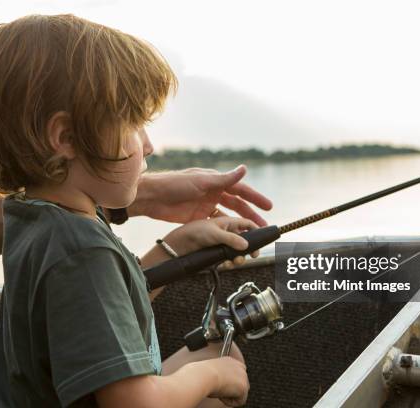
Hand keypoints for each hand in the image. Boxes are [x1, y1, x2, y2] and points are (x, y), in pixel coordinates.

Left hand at [129, 165, 272, 225]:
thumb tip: (245, 168)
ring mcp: (205, 205)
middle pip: (237, 204)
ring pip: (228, 215)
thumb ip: (223, 179)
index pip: (241, 189)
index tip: (269, 206)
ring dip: (240, 223)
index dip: (255, 198)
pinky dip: (225, 229)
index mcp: (215, 181)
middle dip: (252, 214)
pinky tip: (233, 237)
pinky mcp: (197, 217)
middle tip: (265, 225)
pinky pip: (216, 223)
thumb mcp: (201, 181)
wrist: (151, 198)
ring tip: (252, 234)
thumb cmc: (173, 185)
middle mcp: (213, 192)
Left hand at [163, 216, 259, 266]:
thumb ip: (231, 238)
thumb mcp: (213, 232)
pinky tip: (226, 264)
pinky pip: (225, 254)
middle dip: (250, 245)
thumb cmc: (191, 230)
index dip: (256, 226)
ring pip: (234, 247)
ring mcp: (216, 238)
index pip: (246, 220)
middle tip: (254, 254)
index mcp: (225, 217)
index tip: (265, 234)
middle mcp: (222, 226)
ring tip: (237, 261)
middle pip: (242, 235)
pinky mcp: (211, 248)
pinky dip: (228, 260)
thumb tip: (247, 245)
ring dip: (238, 255)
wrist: (174, 245)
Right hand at [207, 357, 248, 406]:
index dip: (229, 383)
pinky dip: (229, 401)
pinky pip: (239, 401)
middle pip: (241, 384)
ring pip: (240, 393)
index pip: (237, 373)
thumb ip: (220, 374)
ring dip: (230, 395)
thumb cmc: (202, 374)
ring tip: (218, 390)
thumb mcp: (212, 371)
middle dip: (231, 389)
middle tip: (218, 388)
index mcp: (231, 361)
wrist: (204, 375)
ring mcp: (244, 376)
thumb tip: (220, 383)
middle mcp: (240, 366)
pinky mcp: (244, 387)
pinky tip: (221, 394)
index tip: (219, 385)